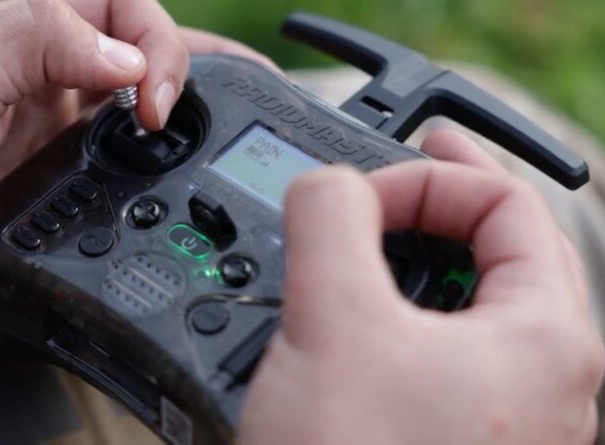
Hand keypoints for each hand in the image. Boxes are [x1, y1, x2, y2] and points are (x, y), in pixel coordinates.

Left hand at [0, 0, 274, 370]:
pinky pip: (130, 192)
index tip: (152, 101)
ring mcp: (61, 156)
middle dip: (199, 71)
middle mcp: (50, 97)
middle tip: (245, 92)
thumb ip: (36, 42)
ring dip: (190, 127)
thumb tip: (130, 62)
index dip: (156, 42)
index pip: (118, 9)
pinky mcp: (65, 213)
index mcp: (25, 50)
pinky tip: (182, 196)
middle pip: (146, 62)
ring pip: (146, 127)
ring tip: (231, 139)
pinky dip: (164, 190)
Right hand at [238, 129, 603, 443]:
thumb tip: (326, 183)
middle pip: (501, 253)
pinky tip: (350, 329)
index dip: (430, 175)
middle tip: (387, 178)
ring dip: (411, 263)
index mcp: (546, 340)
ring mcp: (504, 422)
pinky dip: (397, 320)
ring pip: (467, 308)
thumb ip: (329, 219)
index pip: (510, 205)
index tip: (362, 186)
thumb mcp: (333, 323)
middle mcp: (545, 384)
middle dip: (436, 206)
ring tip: (357, 250)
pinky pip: (439, 357)